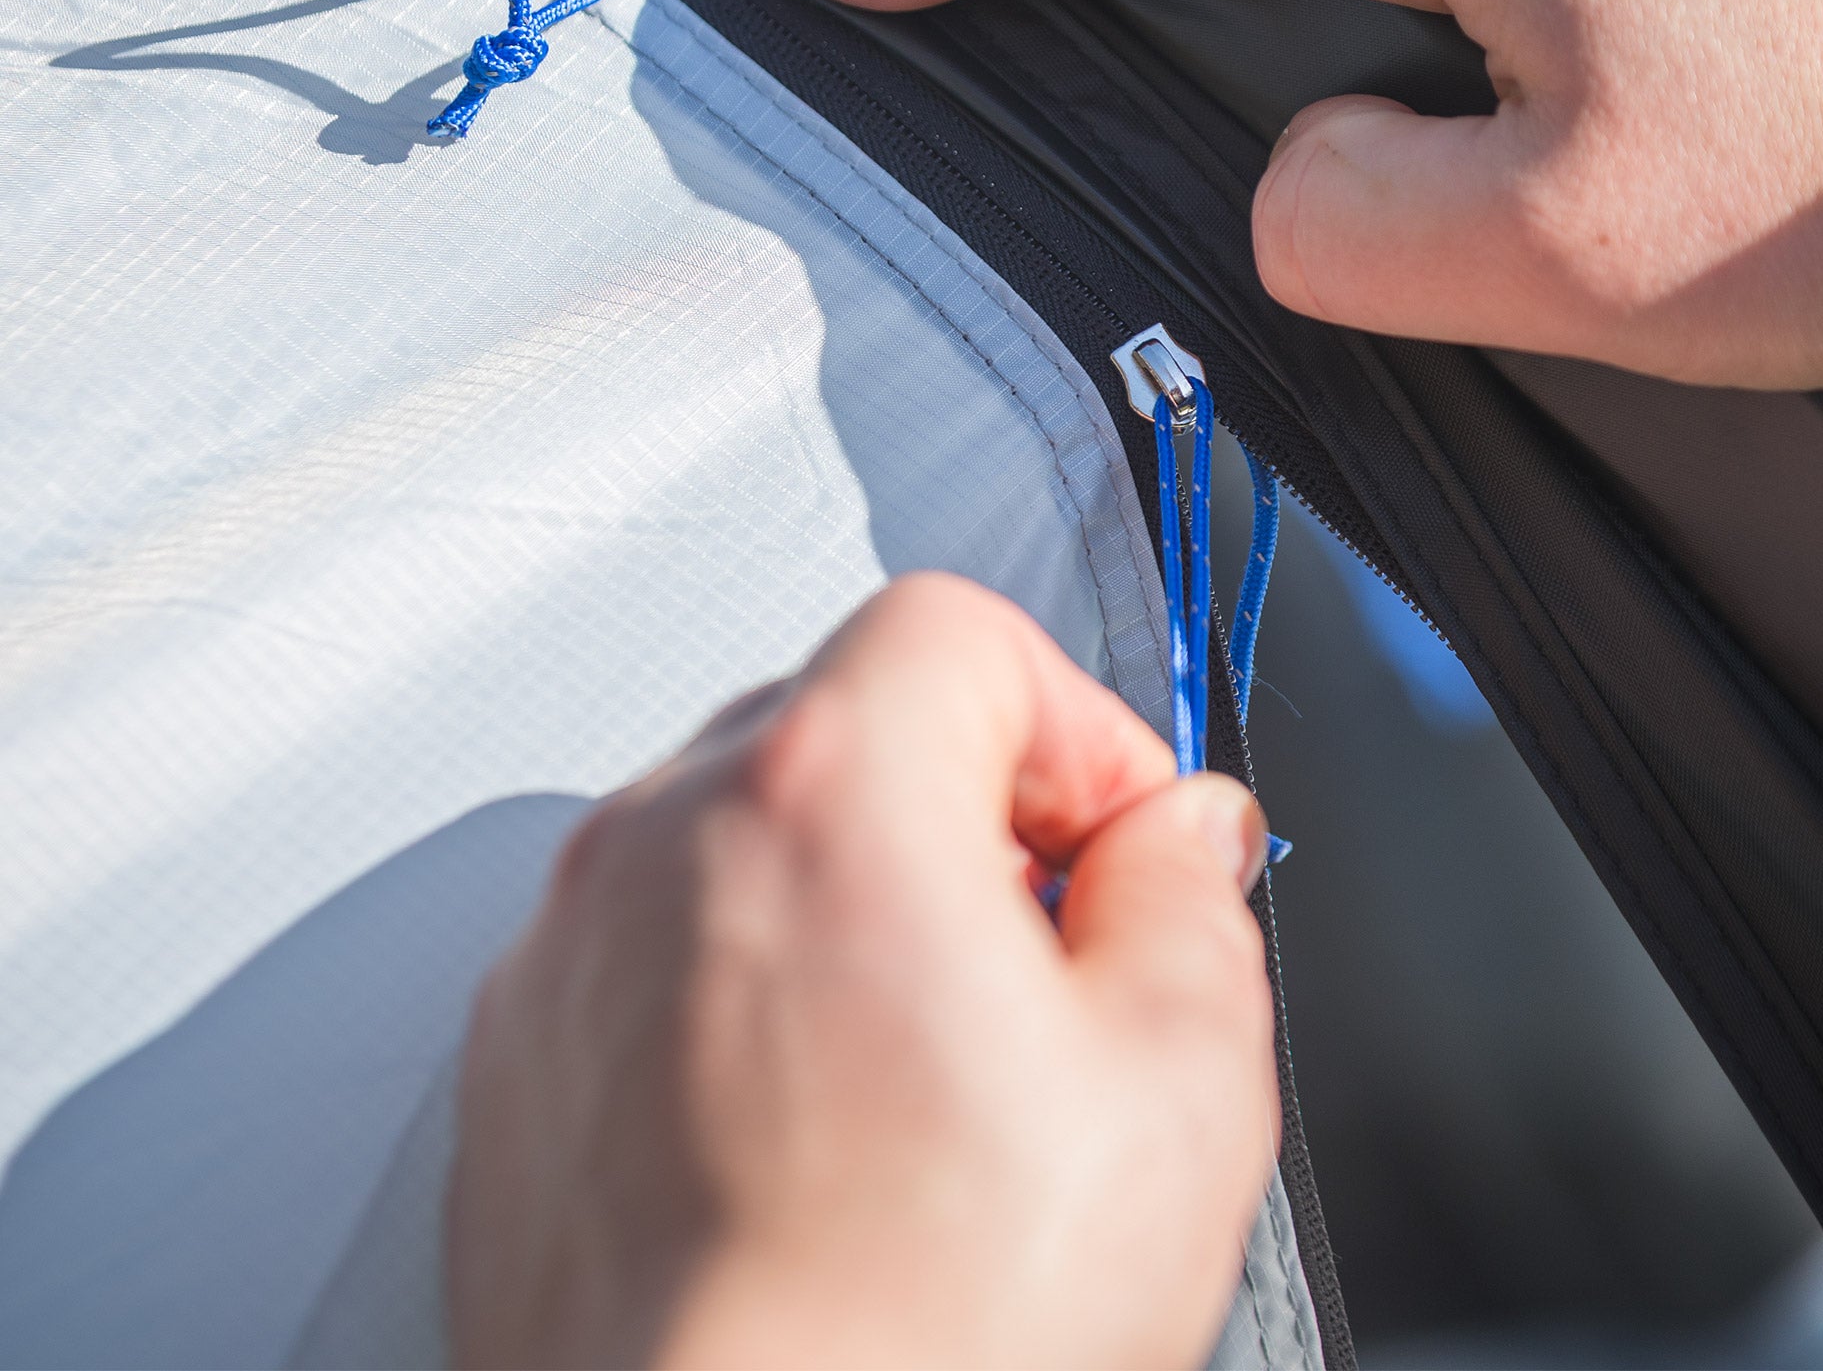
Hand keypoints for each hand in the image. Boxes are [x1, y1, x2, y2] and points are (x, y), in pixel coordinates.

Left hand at [448, 573, 1275, 1370]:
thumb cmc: (918, 1345)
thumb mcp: (1174, 1089)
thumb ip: (1193, 903)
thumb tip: (1180, 840)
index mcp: (825, 794)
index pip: (960, 630)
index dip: (1074, 724)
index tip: (1119, 844)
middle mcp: (662, 839)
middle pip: (849, 714)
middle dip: (972, 805)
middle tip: (1047, 953)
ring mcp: (569, 948)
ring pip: (751, 831)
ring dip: (860, 897)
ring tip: (935, 1068)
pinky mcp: (521, 1057)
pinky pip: (660, 945)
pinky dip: (750, 986)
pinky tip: (825, 1134)